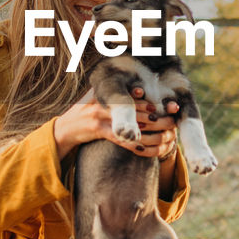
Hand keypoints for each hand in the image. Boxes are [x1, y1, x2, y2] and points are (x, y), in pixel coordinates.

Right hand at [53, 89, 178, 160]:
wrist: (64, 128)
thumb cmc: (85, 112)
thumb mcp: (99, 97)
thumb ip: (117, 93)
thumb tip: (140, 89)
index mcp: (110, 90)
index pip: (138, 95)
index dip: (157, 101)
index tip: (173, 106)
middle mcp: (107, 99)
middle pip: (139, 109)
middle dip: (159, 117)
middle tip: (174, 123)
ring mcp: (101, 114)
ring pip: (133, 124)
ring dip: (153, 134)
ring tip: (167, 138)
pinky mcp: (97, 130)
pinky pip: (121, 140)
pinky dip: (137, 145)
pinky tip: (150, 149)